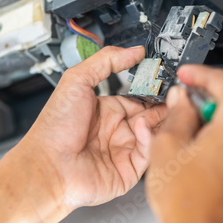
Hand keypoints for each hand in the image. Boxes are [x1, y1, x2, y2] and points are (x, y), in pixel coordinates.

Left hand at [0, 46, 166, 222]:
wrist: (47, 166)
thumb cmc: (55, 127)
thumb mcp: (77, 80)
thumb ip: (106, 61)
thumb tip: (133, 51)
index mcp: (106, 111)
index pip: (138, 98)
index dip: (152, 89)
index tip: (164, 79)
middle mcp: (116, 130)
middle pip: (150, 115)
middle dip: (163, 104)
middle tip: (176, 93)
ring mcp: (123, 151)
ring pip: (153, 134)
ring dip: (161, 120)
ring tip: (167, 107)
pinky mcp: (128, 171)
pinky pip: (147, 154)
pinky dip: (149, 139)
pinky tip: (142, 126)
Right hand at [146, 65, 222, 222]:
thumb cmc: (189, 203)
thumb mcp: (168, 146)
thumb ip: (176, 113)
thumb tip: (181, 99)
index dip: (200, 73)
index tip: (186, 74)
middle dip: (207, 90)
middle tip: (184, 91)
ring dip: (213, 110)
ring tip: (186, 118)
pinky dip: (221, 127)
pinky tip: (198, 138)